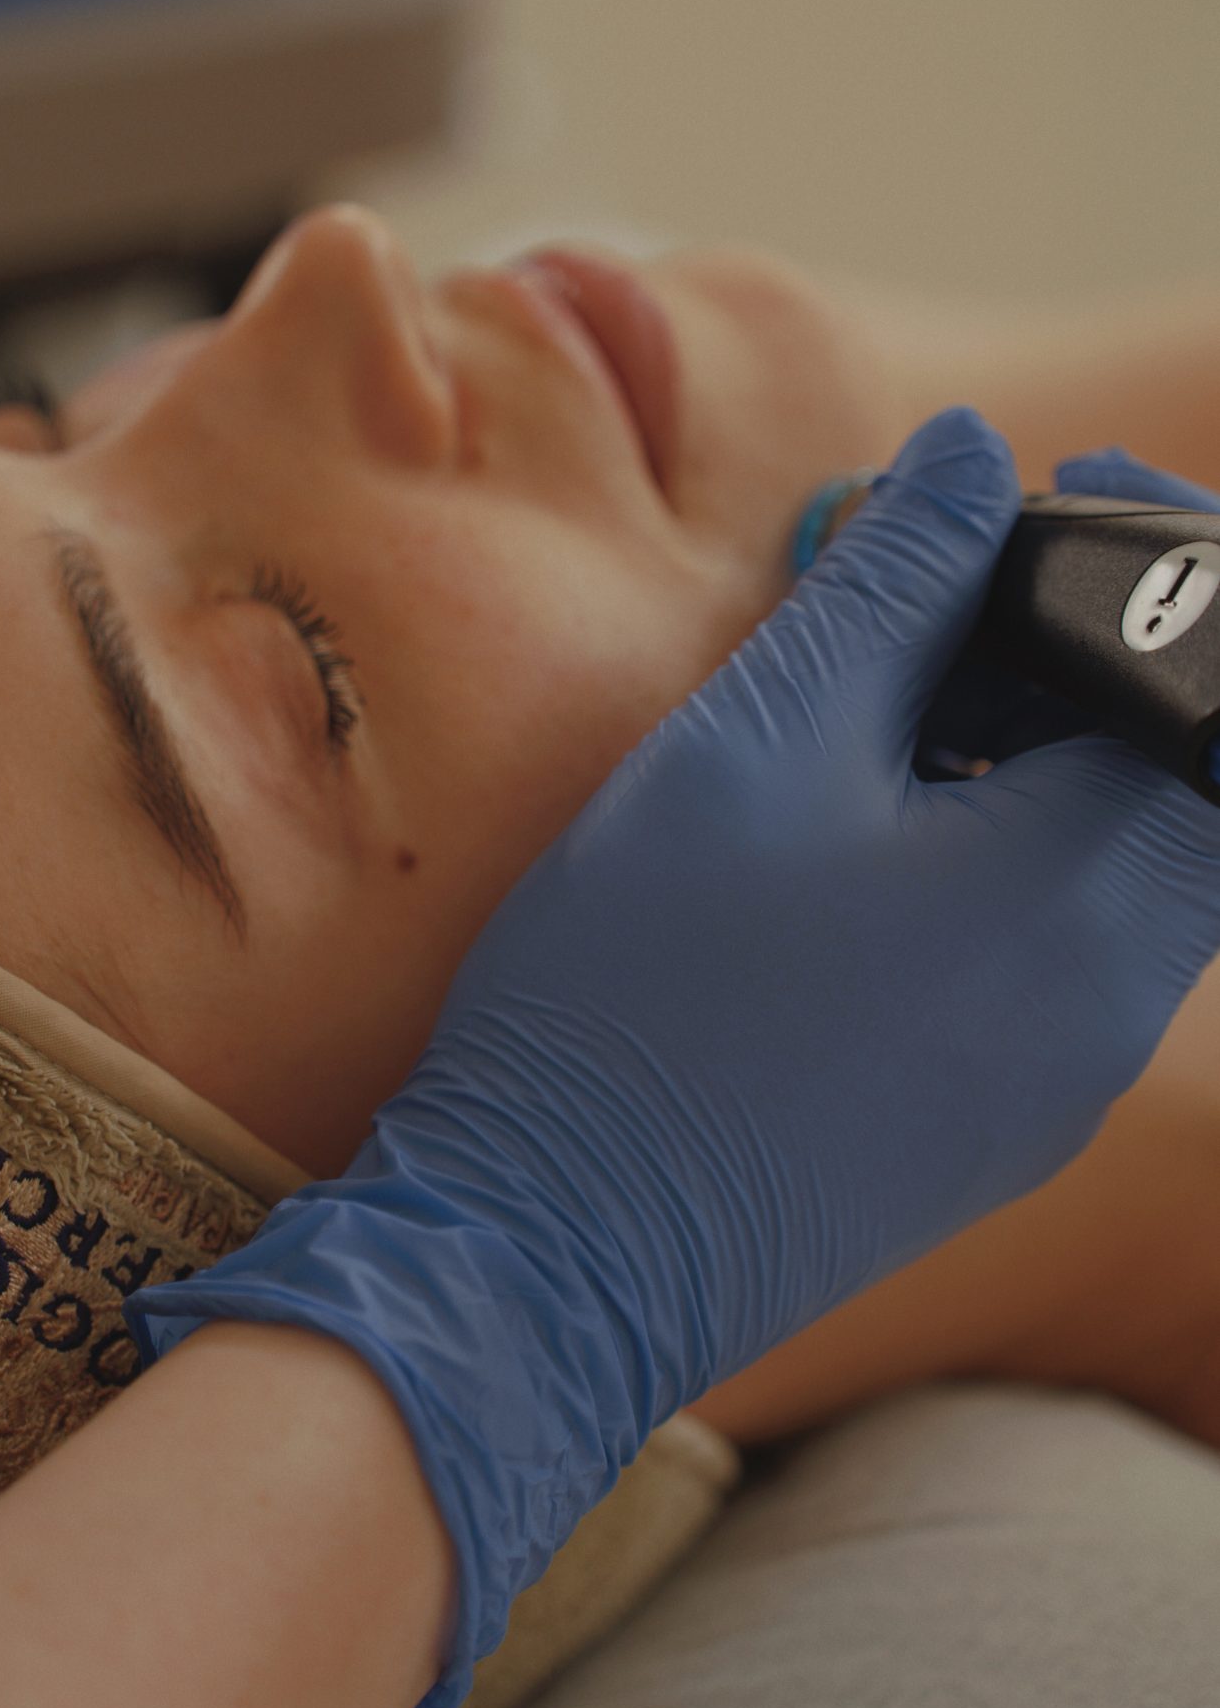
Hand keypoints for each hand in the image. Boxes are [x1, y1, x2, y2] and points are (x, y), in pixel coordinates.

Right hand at [129, 412, 1219, 1707]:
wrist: (554, 1254)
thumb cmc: (638, 992)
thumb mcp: (753, 743)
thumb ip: (891, 583)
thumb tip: (977, 453)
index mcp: (1086, 887)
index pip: (1213, 677)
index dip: (1157, 560)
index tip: (1046, 498)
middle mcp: (1116, 997)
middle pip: (1186, 774)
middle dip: (1087, 651)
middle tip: (947, 586)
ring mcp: (1065, 1078)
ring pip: (1128, 863)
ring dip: (1045, 749)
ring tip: (875, 701)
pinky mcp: (998, 1127)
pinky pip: (1066, 951)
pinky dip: (1011, 852)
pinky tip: (859, 833)